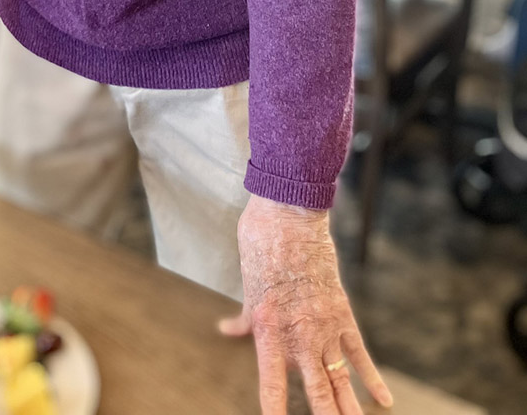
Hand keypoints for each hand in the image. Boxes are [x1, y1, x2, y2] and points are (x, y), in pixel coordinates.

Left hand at [219, 195, 392, 412]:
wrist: (288, 215)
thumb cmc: (260, 245)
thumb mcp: (247, 285)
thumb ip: (244, 317)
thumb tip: (228, 329)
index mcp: (268, 330)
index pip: (272, 384)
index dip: (275, 410)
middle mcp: (298, 335)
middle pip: (317, 391)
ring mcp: (324, 327)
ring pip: (340, 380)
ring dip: (349, 408)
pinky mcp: (342, 313)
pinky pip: (359, 352)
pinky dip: (371, 377)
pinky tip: (382, 399)